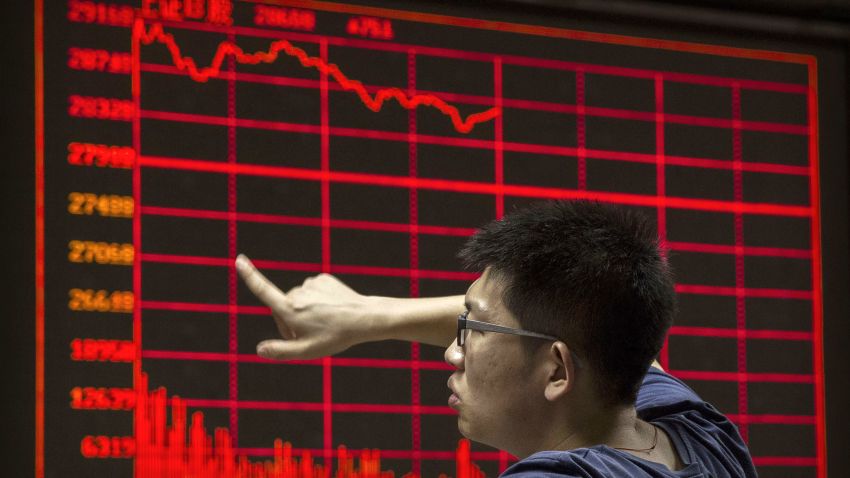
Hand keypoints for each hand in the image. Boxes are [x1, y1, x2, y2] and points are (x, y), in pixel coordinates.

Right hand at [235, 254, 374, 359]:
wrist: (364, 318)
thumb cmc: (335, 336)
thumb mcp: (307, 351)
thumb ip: (280, 351)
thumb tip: (259, 350)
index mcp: (290, 309)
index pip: (264, 290)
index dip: (250, 276)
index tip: (239, 261)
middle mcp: (298, 293)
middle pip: (282, 307)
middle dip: (288, 321)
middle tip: (306, 337)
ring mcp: (311, 284)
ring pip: (298, 299)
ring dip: (303, 311)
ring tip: (322, 324)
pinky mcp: (323, 278)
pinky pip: (312, 291)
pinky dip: (316, 301)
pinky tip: (329, 310)